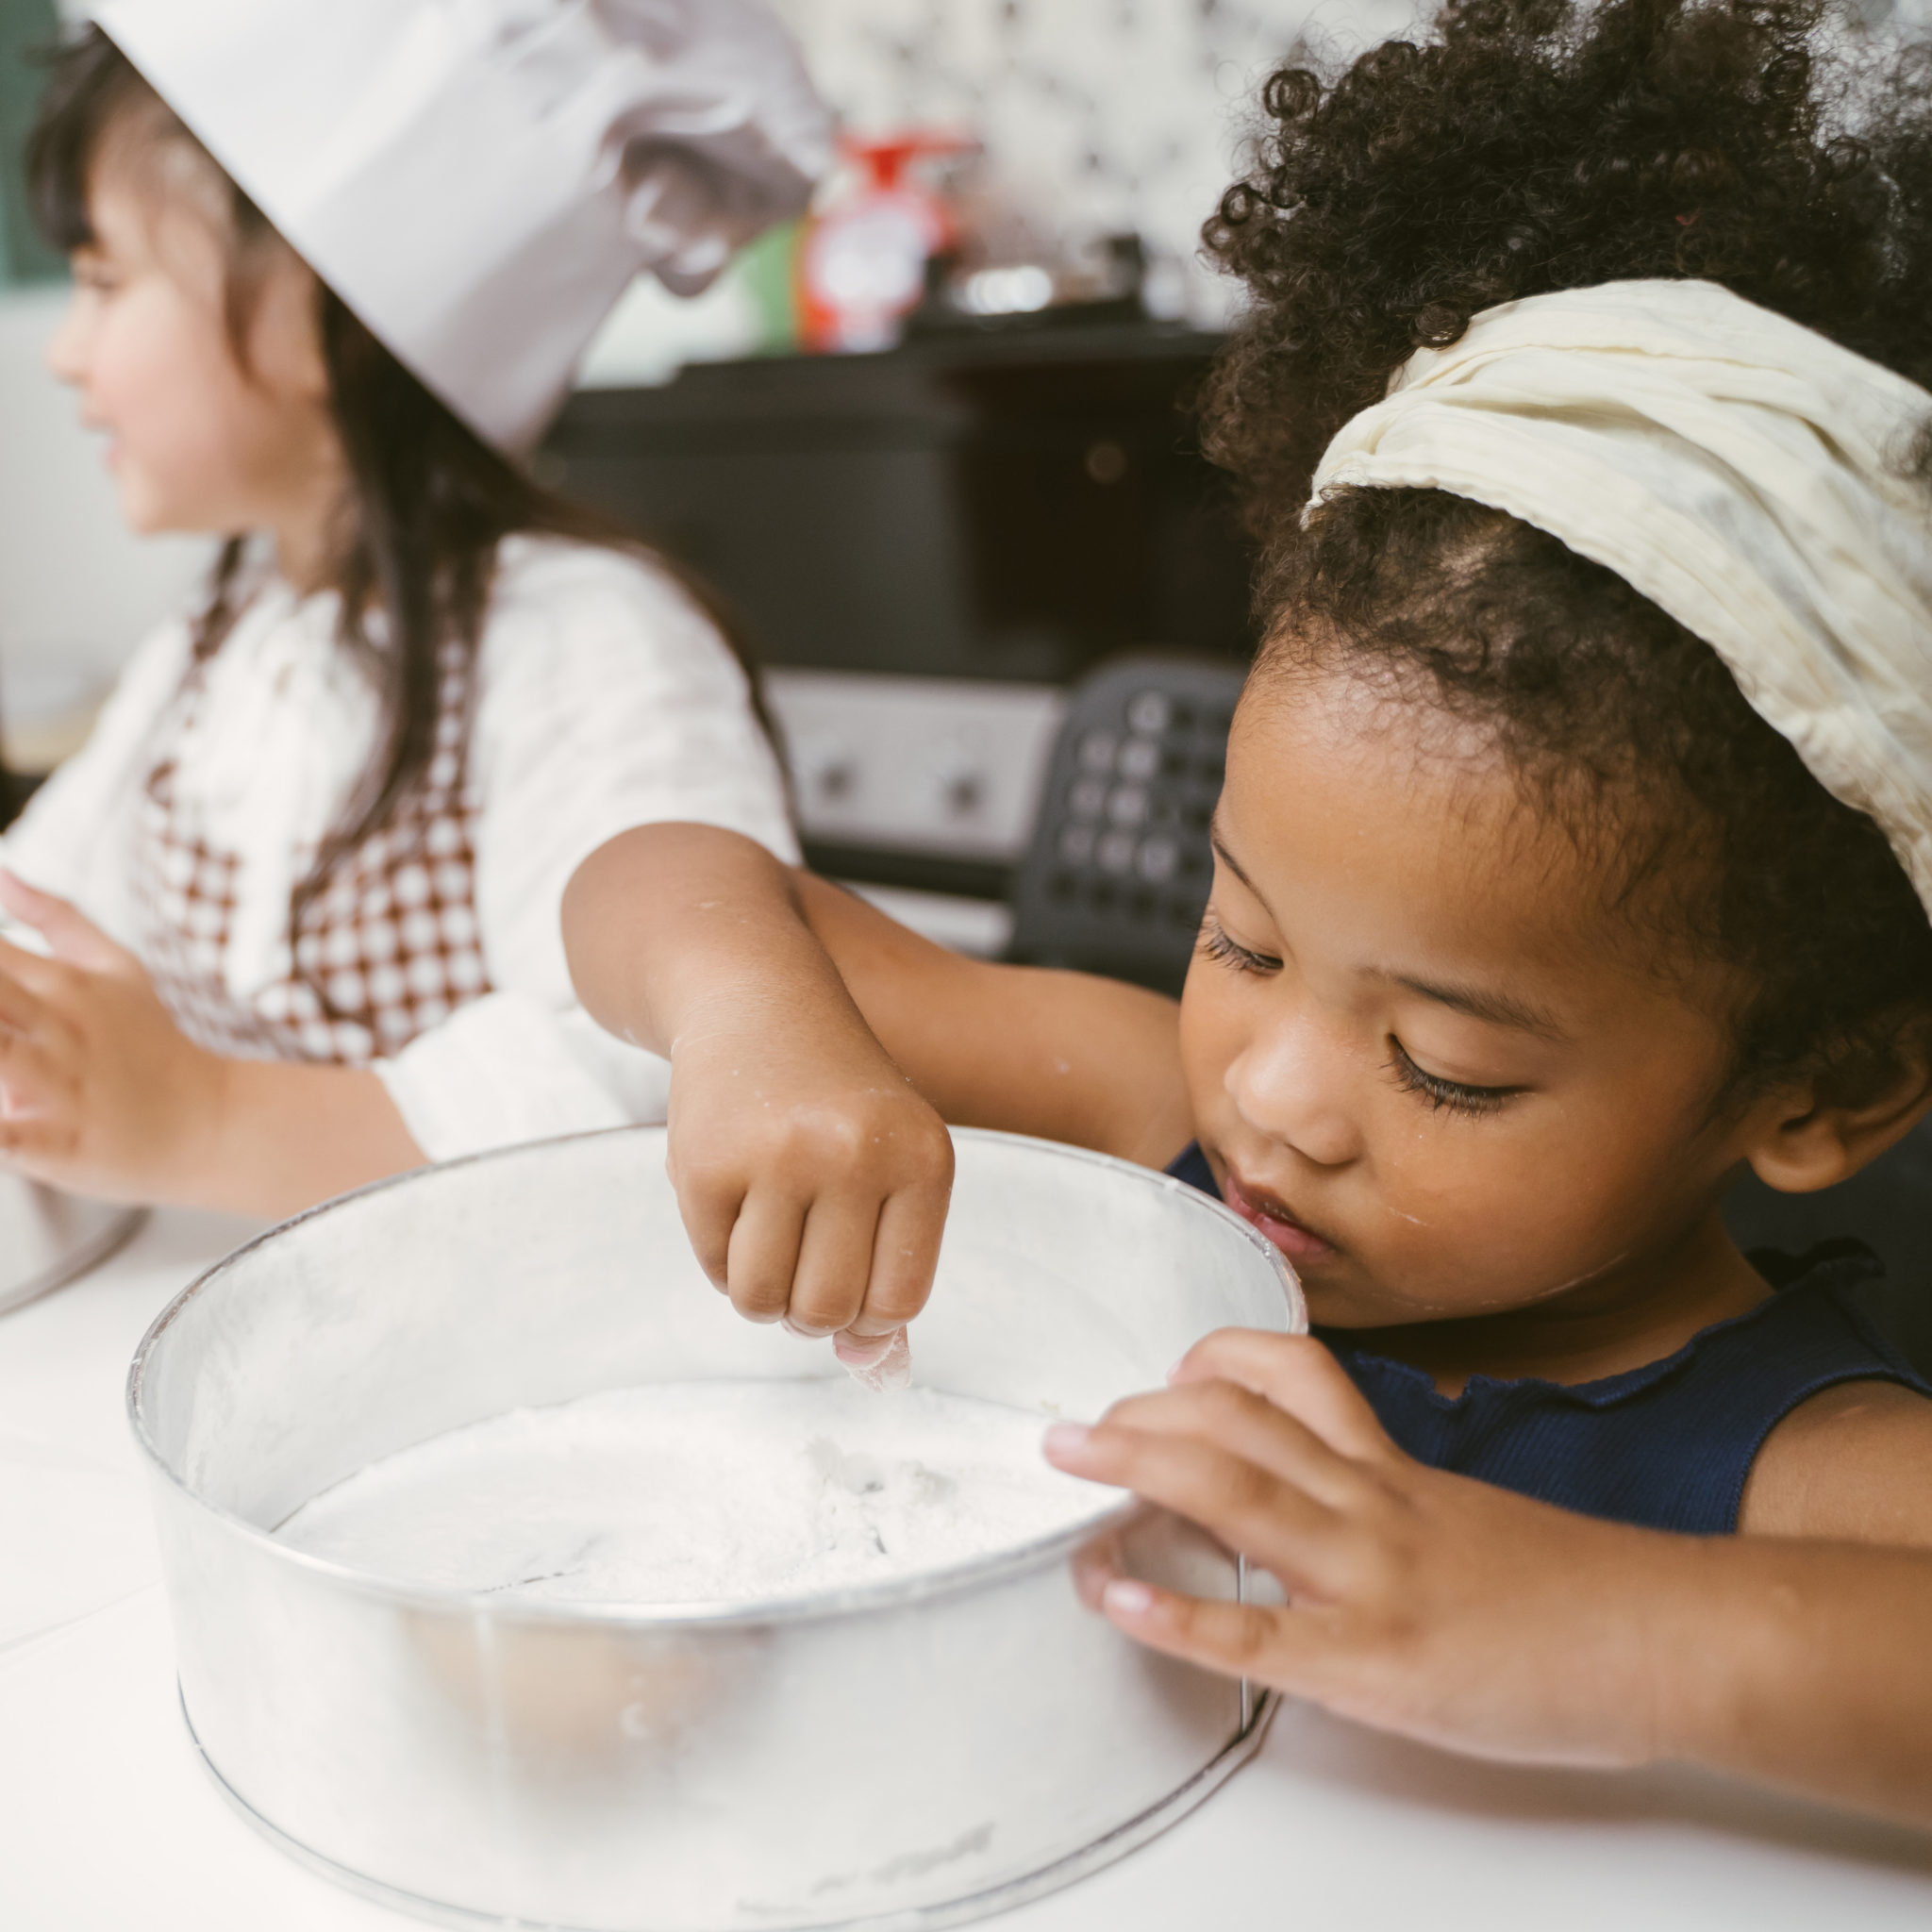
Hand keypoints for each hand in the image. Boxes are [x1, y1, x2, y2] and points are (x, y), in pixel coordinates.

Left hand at [0, 870, 227, 1203]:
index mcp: (69, 984)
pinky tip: (1, 1109)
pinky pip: (9, 1140)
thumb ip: (57, 918)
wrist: (212, 1123)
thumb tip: (3, 872)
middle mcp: (63, 1030)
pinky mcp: (59, 1145)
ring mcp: (61, 1088)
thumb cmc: (152, 1045)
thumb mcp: (118, 969)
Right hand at [665, 995, 953, 1365]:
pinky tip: (735, 1200)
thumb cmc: (835, 1099)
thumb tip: (870, 1367)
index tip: (850, 1291)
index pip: (899, 1298)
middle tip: (800, 1264)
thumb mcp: (892, 1159)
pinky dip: (721, 1256)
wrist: (758, 999)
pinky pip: (714, 1268)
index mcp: (922, 1157)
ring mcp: (778, 1157)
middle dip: (808, 1311)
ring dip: (761, 1292)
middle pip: (828, 1309)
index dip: (868, 1316)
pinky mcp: (706, 1164)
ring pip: (764, 1302)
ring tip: (768, 1236)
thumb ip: (890, 1261)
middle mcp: (855, 1155)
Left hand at [1044, 1328, 1688, 1768]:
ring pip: (1239, 1489)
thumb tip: (1311, 1508)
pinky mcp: (1376, 1661)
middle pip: (1240, 1419)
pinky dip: (1175, 1611)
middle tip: (1076, 1430)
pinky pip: (1258, 1631)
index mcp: (1394, 1469)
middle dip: (1143, 1413)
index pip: (1293, 1375)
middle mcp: (1372, 1502)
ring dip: (1134, 1467)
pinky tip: (1114, 1597)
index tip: (1165, 1370)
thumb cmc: (1577, 1591)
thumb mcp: (1468, 1518)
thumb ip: (1389, 1504)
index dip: (1213, 1360)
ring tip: (1063, 1461)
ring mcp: (1370, 1575)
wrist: (1669, 1639)